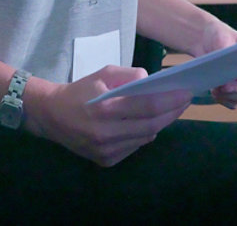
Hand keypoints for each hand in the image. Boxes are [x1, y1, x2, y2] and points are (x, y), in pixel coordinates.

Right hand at [22, 67, 190, 166]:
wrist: (50, 116)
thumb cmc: (78, 91)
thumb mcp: (101, 74)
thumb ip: (128, 75)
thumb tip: (152, 82)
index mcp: (102, 109)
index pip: (146, 106)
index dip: (169, 100)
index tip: (186, 92)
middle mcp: (105, 134)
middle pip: (151, 125)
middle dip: (172, 112)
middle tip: (184, 101)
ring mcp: (106, 151)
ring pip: (146, 137)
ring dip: (159, 123)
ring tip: (167, 109)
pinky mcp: (106, 161)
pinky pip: (135, 146)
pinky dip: (143, 134)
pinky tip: (143, 123)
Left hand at [185, 18, 236, 108]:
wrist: (207, 43)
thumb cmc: (219, 37)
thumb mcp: (222, 38)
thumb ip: (226, 48)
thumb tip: (229, 63)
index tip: (233, 78)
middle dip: (234, 89)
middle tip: (220, 87)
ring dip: (228, 96)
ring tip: (214, 89)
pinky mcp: (236, 93)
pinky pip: (234, 103)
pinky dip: (225, 101)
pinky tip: (216, 95)